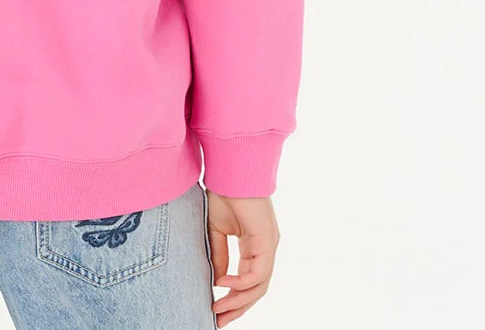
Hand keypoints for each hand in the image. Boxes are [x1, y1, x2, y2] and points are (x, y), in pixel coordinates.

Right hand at [206, 191, 279, 325]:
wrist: (230, 169)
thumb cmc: (223, 193)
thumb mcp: (216, 230)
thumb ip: (219, 255)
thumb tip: (218, 281)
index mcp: (255, 246)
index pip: (249, 280)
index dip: (233, 297)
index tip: (215, 309)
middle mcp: (265, 249)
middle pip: (256, 289)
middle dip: (237, 307)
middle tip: (219, 321)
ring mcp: (269, 246)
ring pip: (259, 285)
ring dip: (238, 300)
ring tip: (218, 308)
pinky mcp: (267, 241)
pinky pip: (258, 272)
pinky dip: (241, 282)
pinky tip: (224, 283)